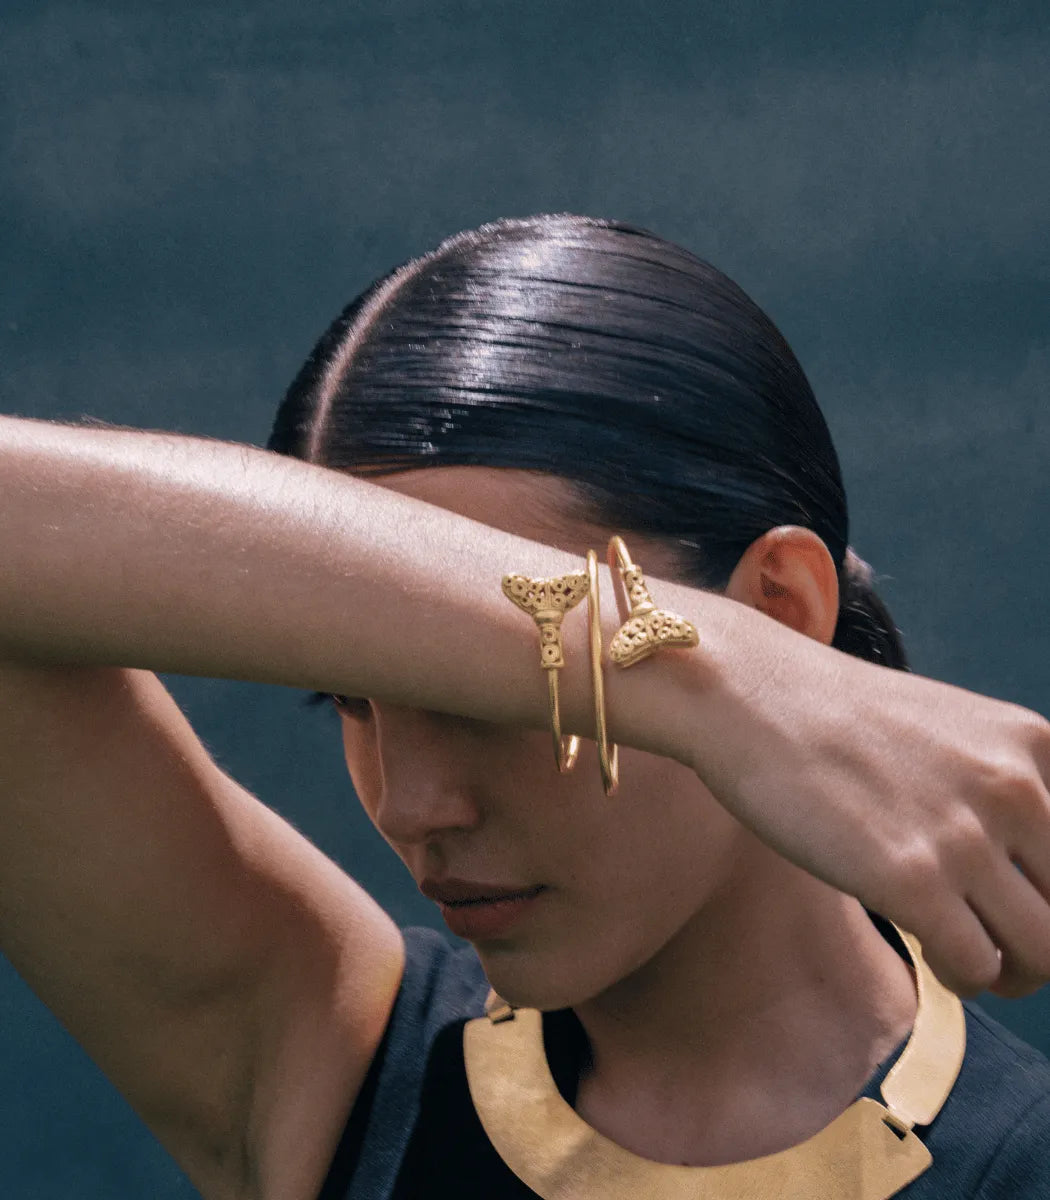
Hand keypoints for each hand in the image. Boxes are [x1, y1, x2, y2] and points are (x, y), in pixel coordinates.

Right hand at [690, 636, 1049, 999]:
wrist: (752, 697)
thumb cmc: (831, 715)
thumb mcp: (946, 727)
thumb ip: (997, 782)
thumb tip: (1025, 867)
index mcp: (1032, 744)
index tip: (1024, 902)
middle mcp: (1016, 789)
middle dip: (1042, 942)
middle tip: (1001, 945)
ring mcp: (965, 837)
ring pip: (1043, 952)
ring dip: (1010, 970)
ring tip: (970, 958)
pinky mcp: (912, 881)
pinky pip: (976, 967)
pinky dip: (962, 976)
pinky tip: (931, 954)